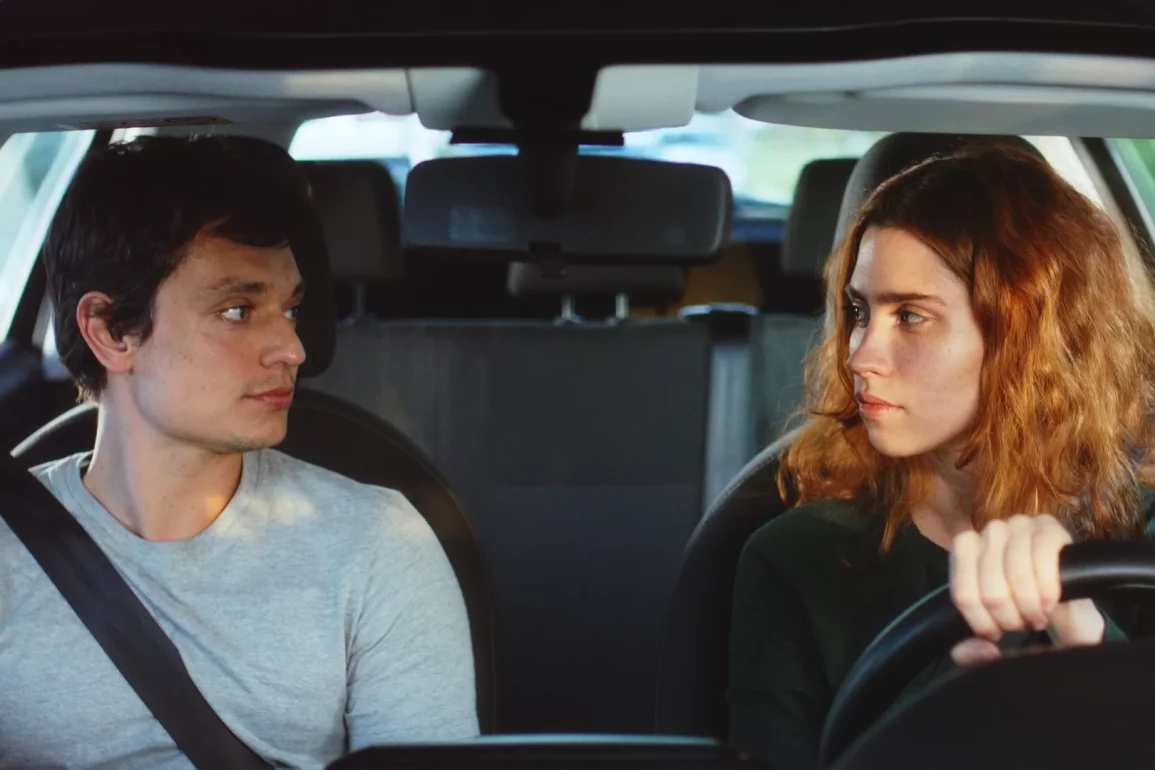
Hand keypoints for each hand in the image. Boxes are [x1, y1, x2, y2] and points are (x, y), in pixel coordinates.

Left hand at [948, 514, 1104, 665]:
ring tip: (1036, 615)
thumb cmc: (1024, 615)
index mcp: (964, 551)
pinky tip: (1050, 603)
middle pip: (990, 590)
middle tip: (1023, 623)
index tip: (996, 633)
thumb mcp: (994, 635)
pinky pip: (1044, 560)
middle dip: (1010, 619)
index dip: (982, 623)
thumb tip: (978, 649)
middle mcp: (989, 532)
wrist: (1067, 607)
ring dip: (1031, 607)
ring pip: (1015, 577)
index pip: (963, 595)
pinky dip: (1048, 590)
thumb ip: (970, 652)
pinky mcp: (1049, 527)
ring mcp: (1019, 525)